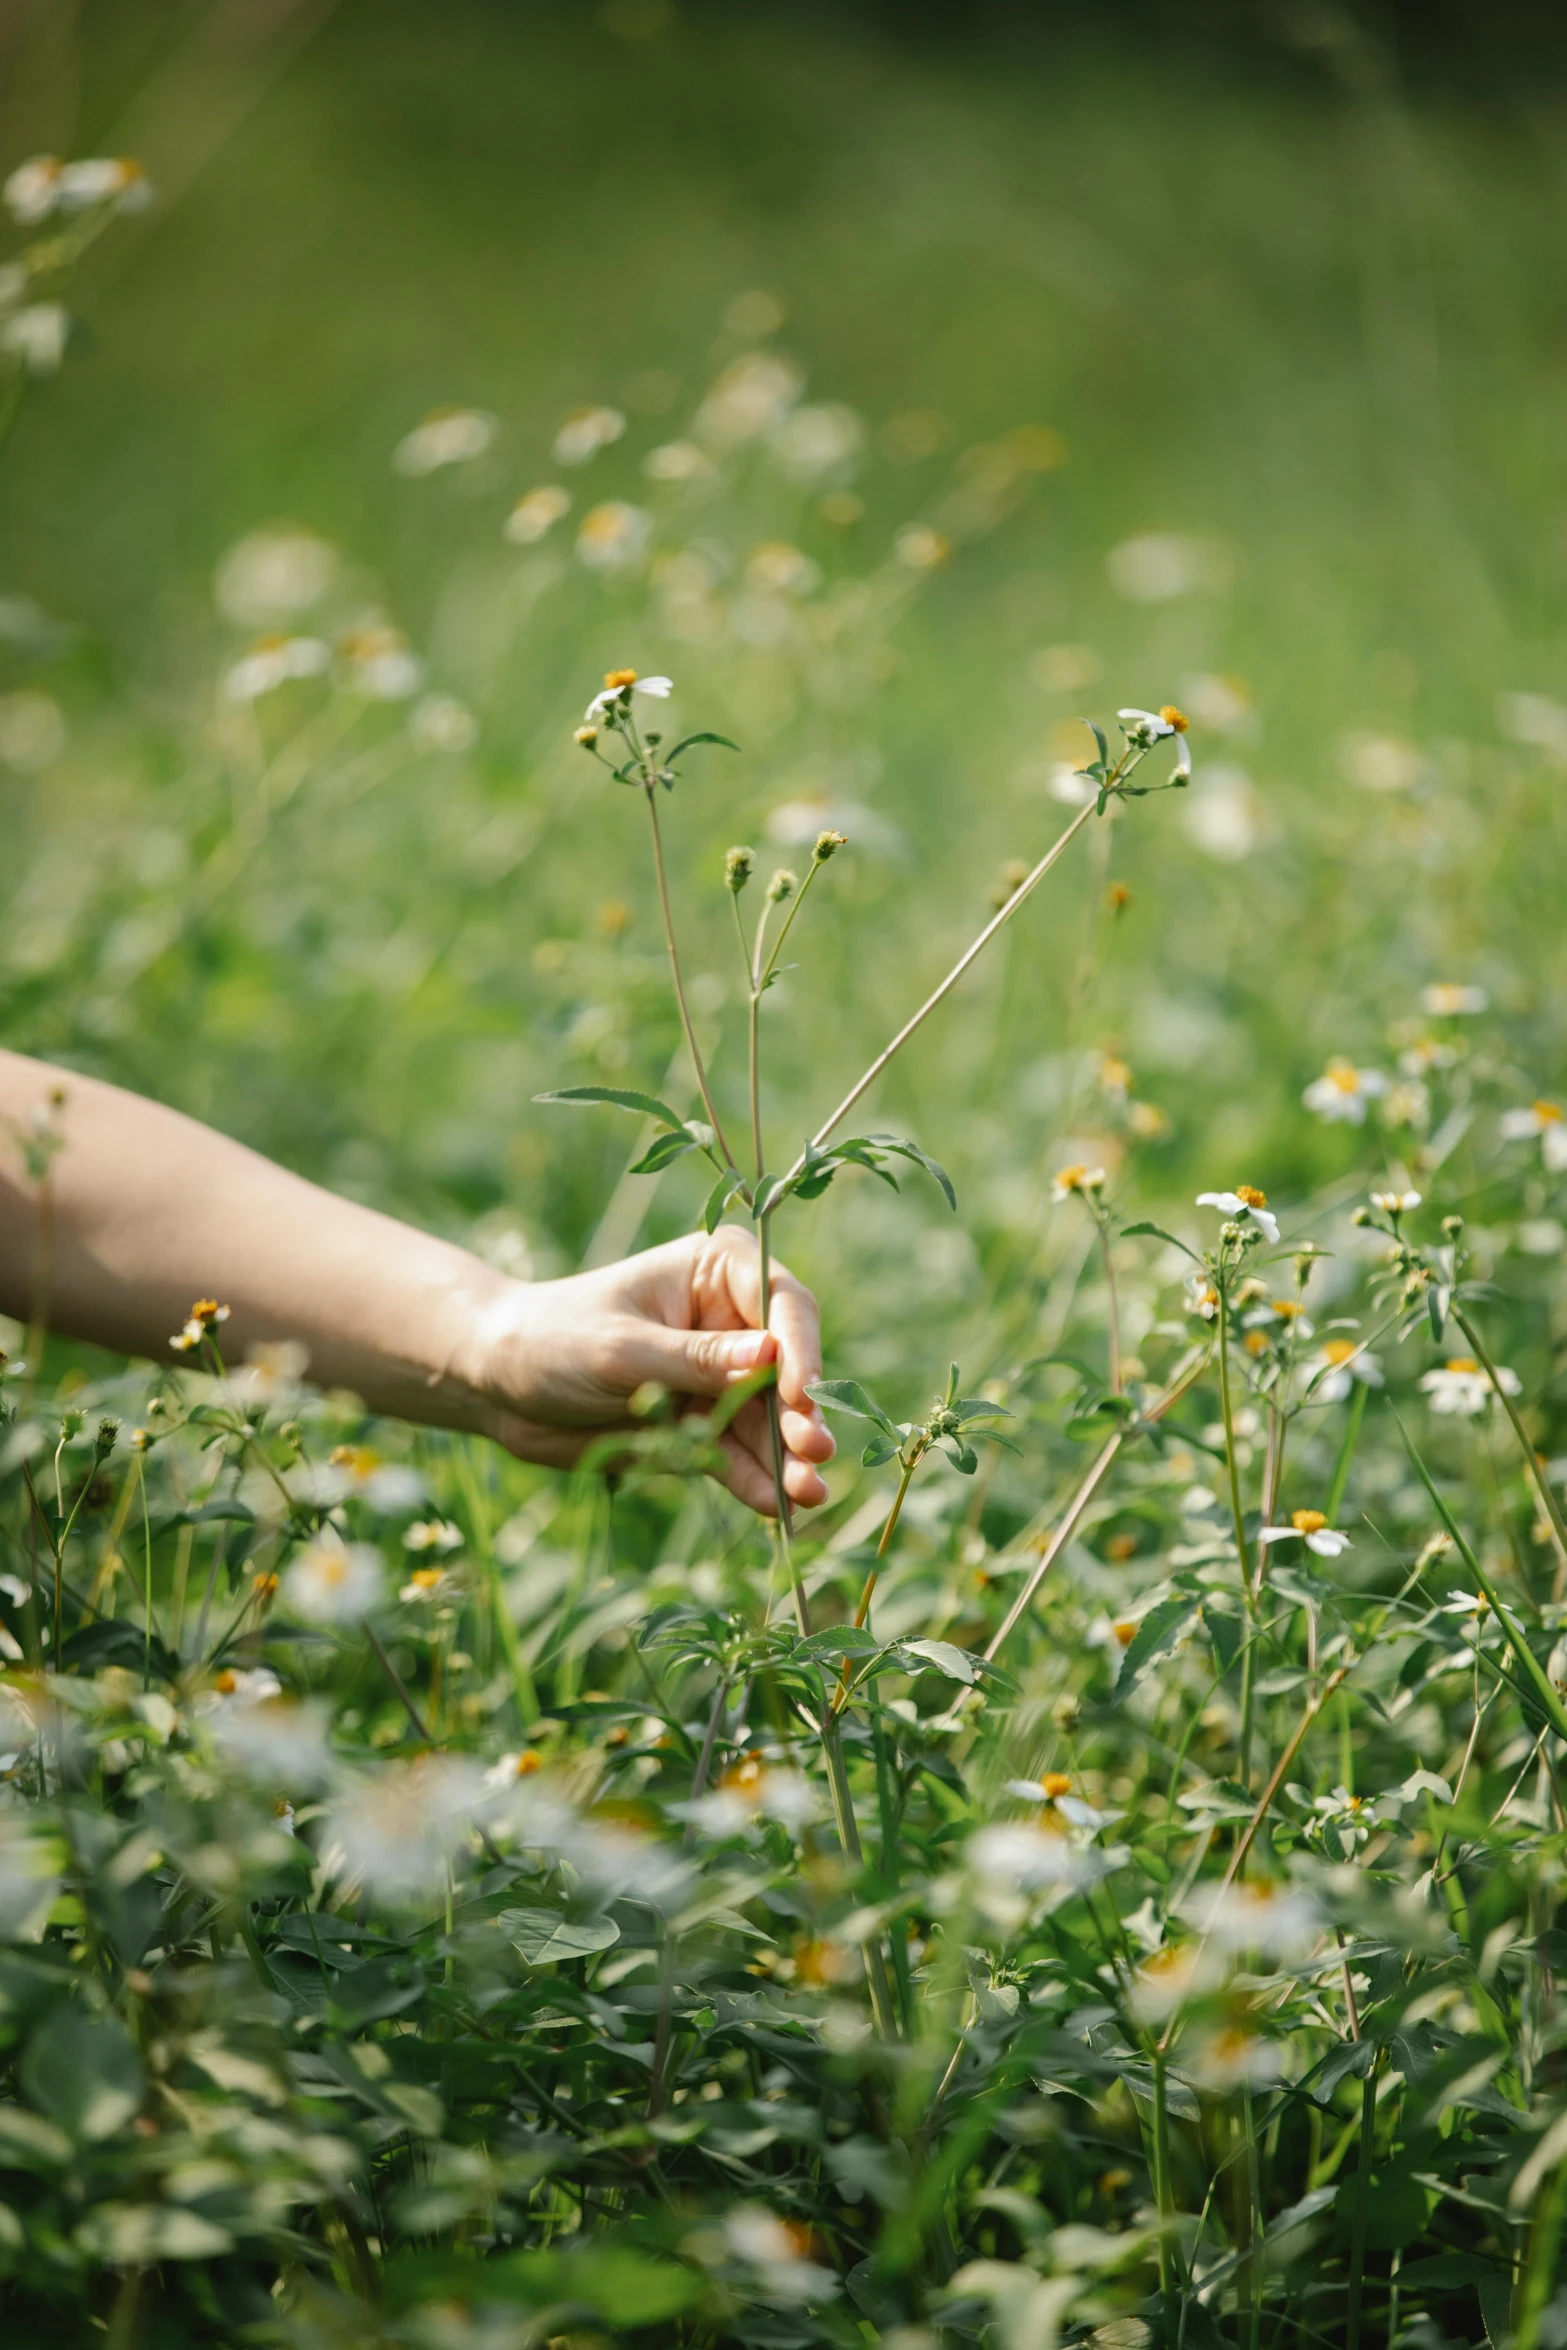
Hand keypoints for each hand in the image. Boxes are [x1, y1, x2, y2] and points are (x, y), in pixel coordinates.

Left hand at [470, 1226, 835, 1514]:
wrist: (498, 1384)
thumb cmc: (554, 1339)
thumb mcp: (622, 1350)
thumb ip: (696, 1359)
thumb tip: (772, 1356)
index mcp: (714, 1269)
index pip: (781, 1302)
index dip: (799, 1349)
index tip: (802, 1395)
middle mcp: (729, 1319)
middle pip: (788, 1366)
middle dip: (800, 1413)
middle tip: (814, 1454)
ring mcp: (719, 1375)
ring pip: (769, 1419)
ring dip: (787, 1457)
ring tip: (807, 1494)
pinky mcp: (702, 1424)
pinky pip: (738, 1454)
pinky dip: (756, 1480)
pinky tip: (776, 1508)